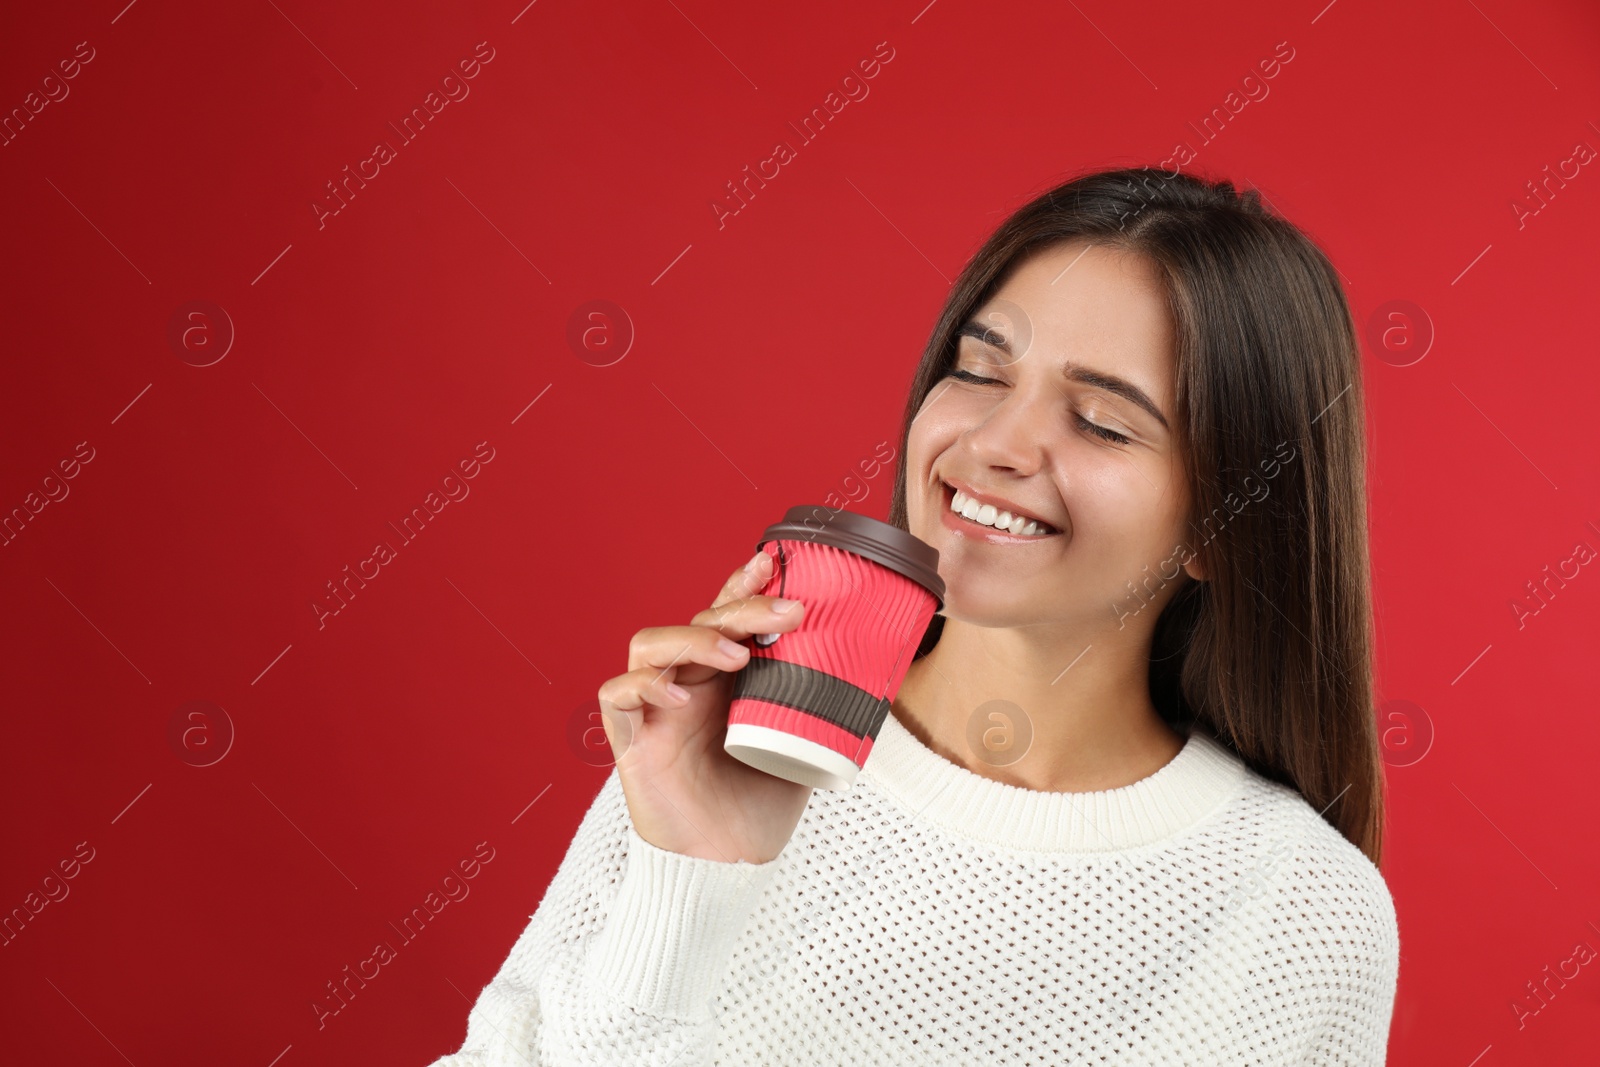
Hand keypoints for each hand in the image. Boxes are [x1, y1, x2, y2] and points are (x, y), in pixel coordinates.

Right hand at [596, 550, 811, 864]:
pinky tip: (680, 699)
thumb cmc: (759, 808)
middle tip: (788, 613)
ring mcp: (655, 710)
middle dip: (741, 608)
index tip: (772, 559)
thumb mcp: (804, 746)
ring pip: (650, 644)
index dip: (742, 585)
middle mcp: (687, 684)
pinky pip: (616, 695)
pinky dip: (644, 686)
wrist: (728, 866)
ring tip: (737, 656)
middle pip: (699, 621)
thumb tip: (875, 677)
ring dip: (694, 639)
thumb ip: (821, 709)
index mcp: (723, 680)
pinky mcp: (630, 742)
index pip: (725, 616)